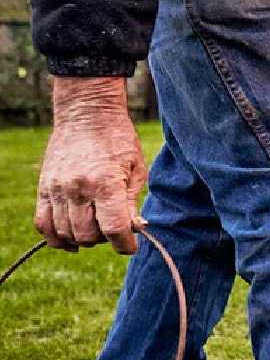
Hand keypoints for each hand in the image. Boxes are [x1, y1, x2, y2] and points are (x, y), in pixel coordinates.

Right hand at [35, 76, 147, 253]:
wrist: (87, 113)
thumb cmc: (118, 139)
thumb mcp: (136, 168)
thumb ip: (132, 203)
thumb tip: (135, 230)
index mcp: (106, 183)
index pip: (114, 229)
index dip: (125, 244)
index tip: (130, 246)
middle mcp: (78, 189)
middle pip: (88, 235)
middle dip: (104, 240)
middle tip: (113, 228)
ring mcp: (57, 189)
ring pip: (65, 233)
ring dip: (83, 239)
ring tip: (95, 227)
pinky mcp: (44, 188)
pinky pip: (43, 224)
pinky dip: (56, 237)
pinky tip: (70, 238)